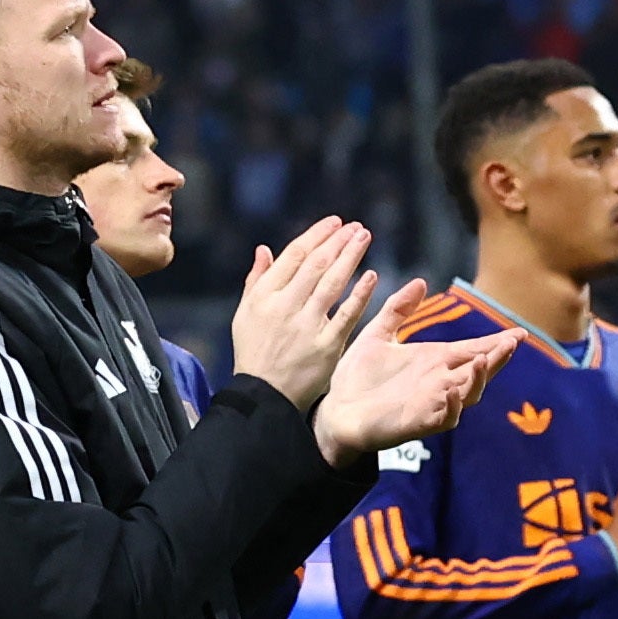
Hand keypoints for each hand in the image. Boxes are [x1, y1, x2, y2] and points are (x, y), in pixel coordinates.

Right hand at [231, 216, 382, 409]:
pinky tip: (371, 276)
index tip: (334, 223)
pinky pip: (346, 315)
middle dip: (338, 241)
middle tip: (355, 227)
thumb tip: (264, 249)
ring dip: (350, 257)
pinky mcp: (326, 346)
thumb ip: (256, 280)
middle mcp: (284, 307)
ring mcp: (306, 326)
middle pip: (316, 264)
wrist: (263, 395)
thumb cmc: (254, 352)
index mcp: (264, 296)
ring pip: (332, 283)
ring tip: (363, 238)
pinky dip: (360, 294)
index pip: (294, 256)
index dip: (317, 235)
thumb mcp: (245, 314)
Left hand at [313, 281, 501, 461]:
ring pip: (468, 395)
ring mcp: (431, 404)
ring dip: (478, 379)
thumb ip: (397, 310)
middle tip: (512, 342)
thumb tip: (420, 282)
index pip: (473, 349)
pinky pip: (444, 418)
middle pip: (480, 371)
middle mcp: (439, 383)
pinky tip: (452, 390)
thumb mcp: (378, 336)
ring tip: (481, 360)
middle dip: (497, 358)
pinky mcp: (417, 424)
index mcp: (434, 361)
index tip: (520, 331)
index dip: (497, 342)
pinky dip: (452, 405)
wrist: (335, 412)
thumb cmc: (358, 378)